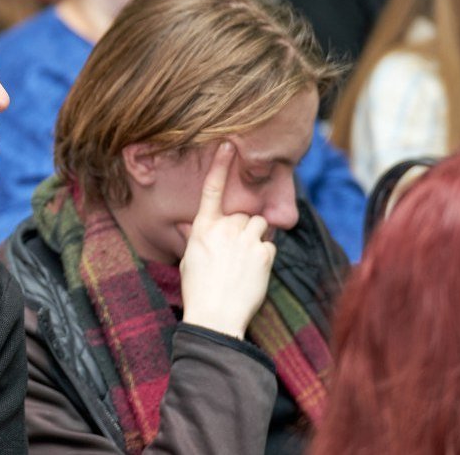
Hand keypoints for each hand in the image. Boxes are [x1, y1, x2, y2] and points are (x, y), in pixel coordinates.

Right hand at [179, 142, 274, 338]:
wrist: (215, 315)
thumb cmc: (198, 288)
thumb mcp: (189, 257)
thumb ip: (196, 235)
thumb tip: (193, 224)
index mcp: (203, 227)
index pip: (212, 189)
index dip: (220, 166)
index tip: (228, 145)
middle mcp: (224, 229)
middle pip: (243, 214)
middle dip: (242, 227)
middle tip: (234, 252)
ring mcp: (246, 240)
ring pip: (259, 224)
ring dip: (256, 237)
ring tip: (245, 260)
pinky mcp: (265, 254)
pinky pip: (270, 244)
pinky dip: (265, 255)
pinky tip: (253, 271)